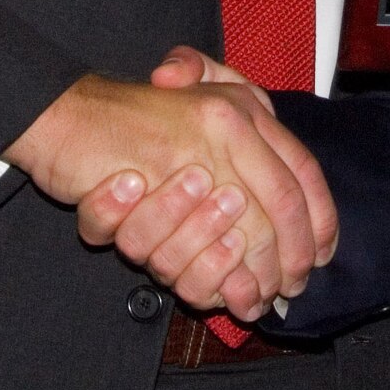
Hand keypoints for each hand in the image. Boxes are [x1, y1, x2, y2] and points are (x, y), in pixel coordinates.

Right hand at [5, 56, 336, 317]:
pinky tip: (219, 295)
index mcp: (241, 108)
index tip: (323, 253)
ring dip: (247, 271)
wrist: (66, 112)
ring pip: (233, 232)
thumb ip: (240, 111)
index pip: (300, 167)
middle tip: (290, 287)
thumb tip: (279, 181)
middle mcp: (223, 126)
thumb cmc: (136, 111)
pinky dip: (202, 278)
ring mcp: (183, 159)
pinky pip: (176, 250)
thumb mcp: (198, 94)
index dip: (320, 215)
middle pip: (279, 205)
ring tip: (256, 294)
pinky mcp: (142, 192)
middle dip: (289, 256)